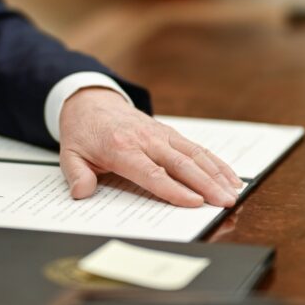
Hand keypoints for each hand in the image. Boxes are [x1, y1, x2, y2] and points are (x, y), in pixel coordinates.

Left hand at [58, 88, 243, 206]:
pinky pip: (196, 148)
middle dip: (206, 185)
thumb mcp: (70, 154)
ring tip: (234, 192)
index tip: (194, 203)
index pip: (152, 173)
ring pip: (194, 154)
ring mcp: (161, 134)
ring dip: (216, 174)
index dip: (174, 189)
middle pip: (181, 164)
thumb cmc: (83, 132)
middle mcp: (146, 140)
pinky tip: (230, 176)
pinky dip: (215, 162)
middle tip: (225, 203)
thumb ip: (76, 175)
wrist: (91, 101)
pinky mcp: (170, 133)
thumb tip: (82, 193)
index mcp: (122, 148)